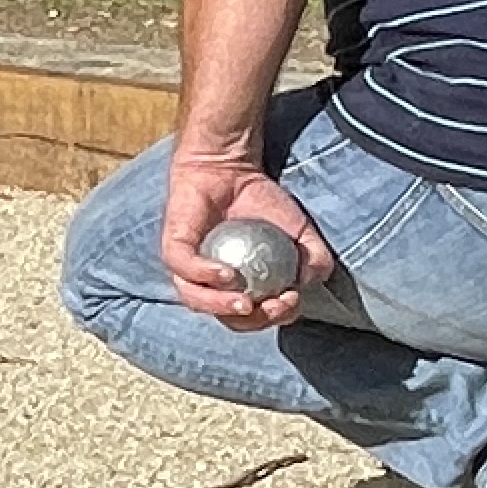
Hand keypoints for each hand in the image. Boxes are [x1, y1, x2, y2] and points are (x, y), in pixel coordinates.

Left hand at [159, 154, 332, 329]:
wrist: (231, 167)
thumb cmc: (262, 204)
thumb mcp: (300, 232)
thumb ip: (314, 259)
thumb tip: (307, 283)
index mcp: (238, 288)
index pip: (254, 317)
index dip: (276, 316)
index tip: (293, 299)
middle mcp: (209, 284)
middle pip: (227, 317)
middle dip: (254, 320)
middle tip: (275, 304)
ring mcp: (188, 267)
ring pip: (197, 300)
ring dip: (223, 307)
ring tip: (247, 303)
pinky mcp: (173, 246)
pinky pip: (183, 267)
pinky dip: (204, 275)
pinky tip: (227, 275)